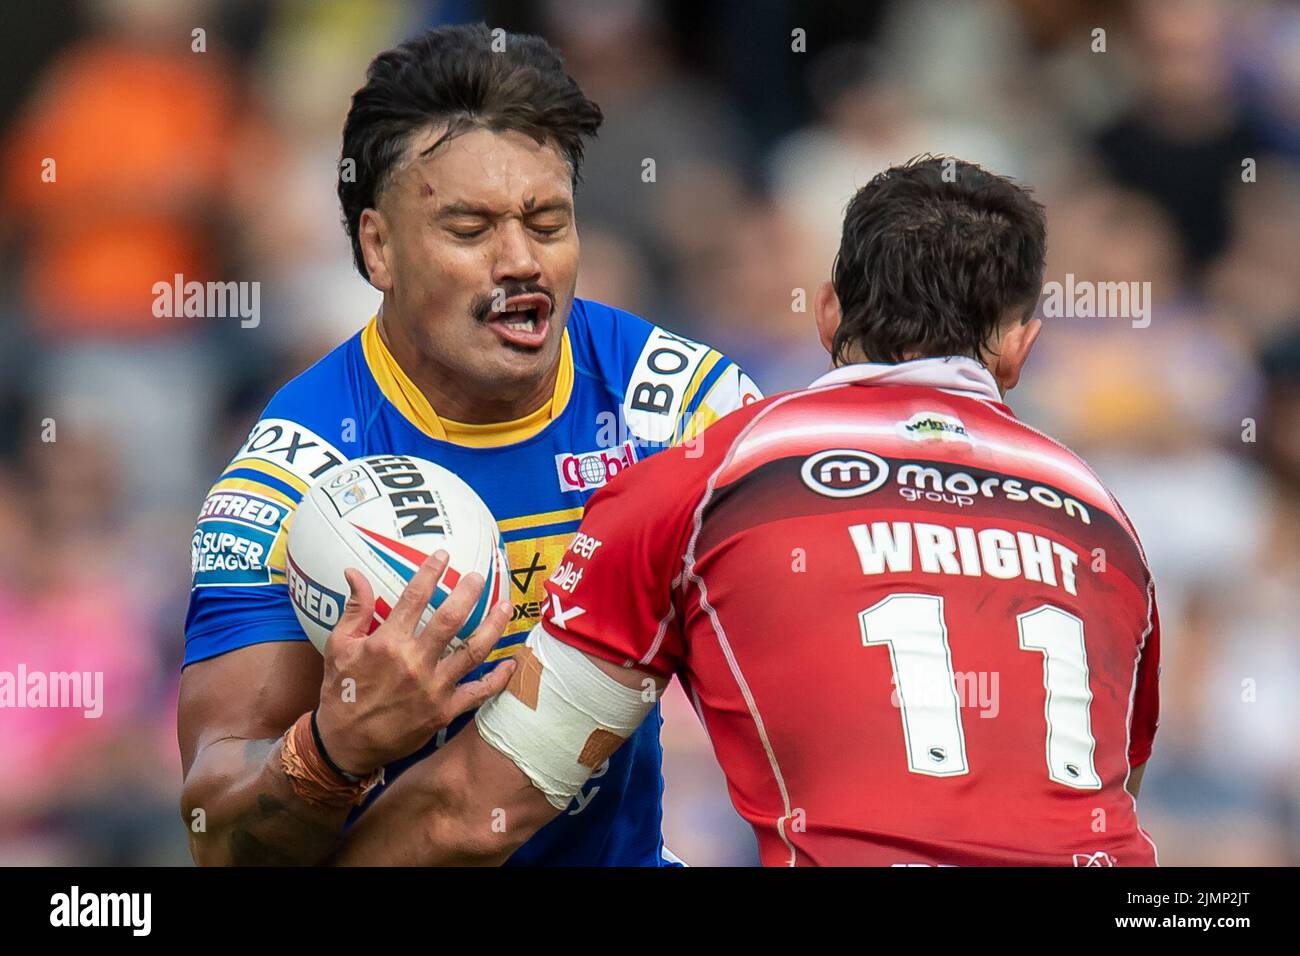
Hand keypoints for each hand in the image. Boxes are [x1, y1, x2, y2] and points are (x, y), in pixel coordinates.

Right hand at [314, 549, 514, 775]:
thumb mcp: (338, 647)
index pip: (414, 597)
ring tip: (506, 606)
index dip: (431, 571)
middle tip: (480, 576)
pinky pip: (479, 692)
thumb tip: (353, 572)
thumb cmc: (341, 691)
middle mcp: (413, 662)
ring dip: (493, 626)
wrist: (345, 743)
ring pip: (473, 651)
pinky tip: (512, 662)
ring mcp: (432, 688)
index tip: (444, 555)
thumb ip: (354, 608)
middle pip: (451, 619)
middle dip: (469, 592)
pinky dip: (499, 678)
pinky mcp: (444, 711)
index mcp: (387, 643)